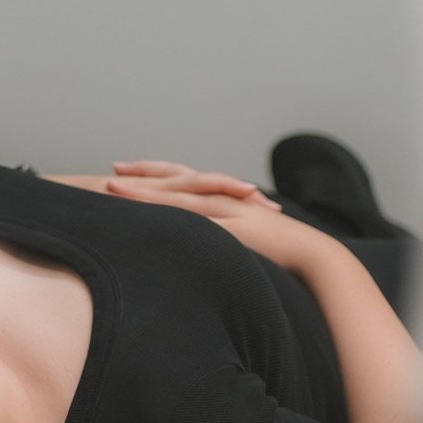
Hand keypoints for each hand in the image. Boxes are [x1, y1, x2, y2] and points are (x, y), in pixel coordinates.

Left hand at [105, 161, 319, 270]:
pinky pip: (193, 216)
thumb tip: (203, 244)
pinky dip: (168, 211)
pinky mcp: (229, 224)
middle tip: (112, 170)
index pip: (182, 183)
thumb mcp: (242, 242)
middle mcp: (220, 198)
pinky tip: (147, 213)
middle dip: (142, 175)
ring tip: (114, 187)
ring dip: (144, 191)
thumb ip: (221, 237)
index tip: (125, 175)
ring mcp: (224, 208)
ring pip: (176, 194)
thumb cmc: (279, 252)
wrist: (311, 252)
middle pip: (174, 179)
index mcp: (222, 200)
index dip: (153, 178)